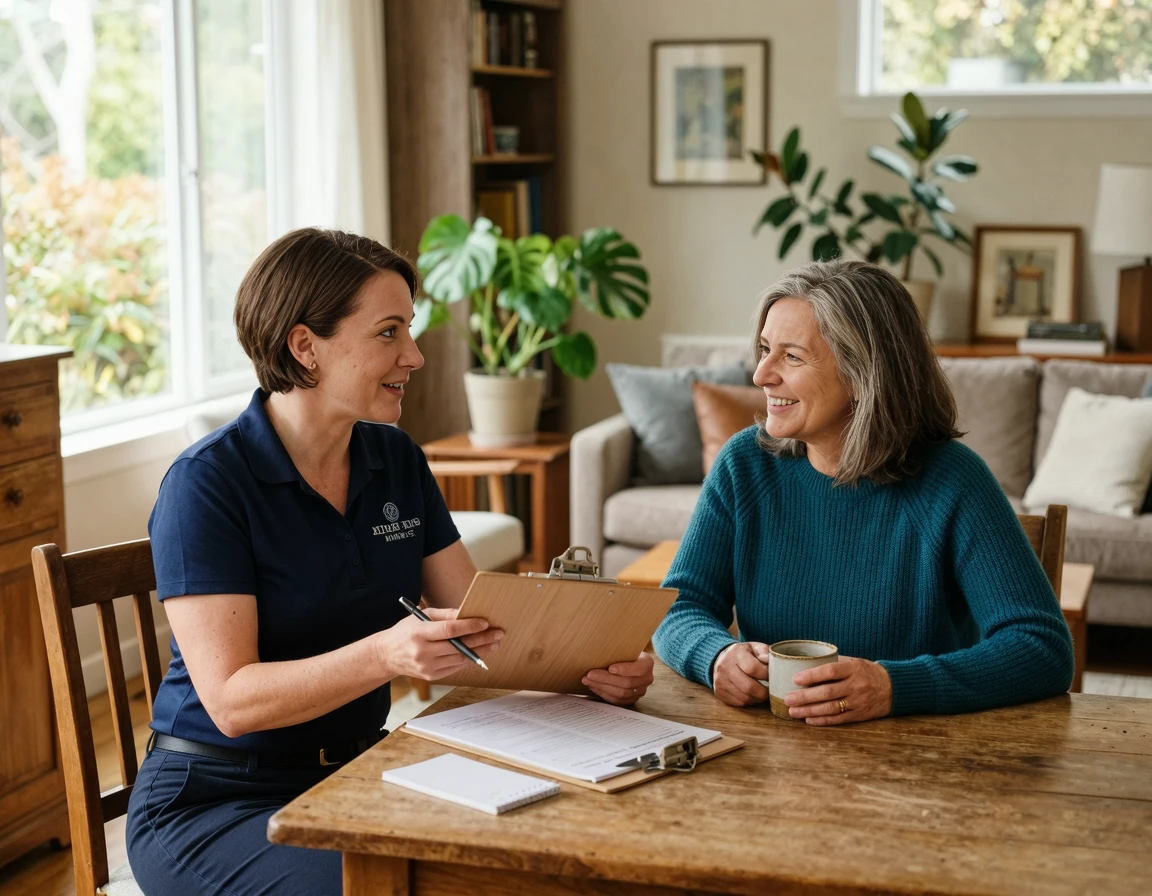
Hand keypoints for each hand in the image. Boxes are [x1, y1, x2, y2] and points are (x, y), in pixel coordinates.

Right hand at [377, 607, 502, 680]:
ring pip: (459, 659)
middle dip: (481, 640)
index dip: (469, 627)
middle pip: (458, 647)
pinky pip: (455, 667)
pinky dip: (469, 660)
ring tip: (494, 643)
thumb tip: (467, 613)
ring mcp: (427, 667)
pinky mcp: (431, 676)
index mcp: (419, 633)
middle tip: (498, 634)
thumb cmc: (407, 631)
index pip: (449, 630)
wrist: (387, 655)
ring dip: (480, 651)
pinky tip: (480, 652)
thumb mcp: (421, 616)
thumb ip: (445, 615)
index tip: (485, 623)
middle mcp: (423, 652)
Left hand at [582, 652, 653, 705]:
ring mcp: (640, 691)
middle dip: (606, 679)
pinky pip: (617, 700)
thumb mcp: (624, 648)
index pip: (639, 668)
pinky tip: (593, 686)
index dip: (624, 670)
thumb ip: (617, 650)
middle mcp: (647, 679)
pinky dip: (603, 694)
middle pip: (627, 683)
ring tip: (587, 680)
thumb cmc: (624, 652)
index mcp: (647, 663)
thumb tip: (596, 648)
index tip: (610, 668)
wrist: (628, 661)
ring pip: (621, 693)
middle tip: (590, 674)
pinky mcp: (631, 699)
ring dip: (602, 687)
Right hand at [712, 642, 770, 706]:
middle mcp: (724, 666)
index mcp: (735, 653)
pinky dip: (748, 702)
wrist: (721, 658)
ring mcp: (720, 680)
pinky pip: (738, 703)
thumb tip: (772, 662)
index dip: (766, 675)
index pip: (753, 668)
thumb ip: (765, 652)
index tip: (773, 677)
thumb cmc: (743, 654)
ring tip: (762, 694)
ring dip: (757, 699)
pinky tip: (752, 696)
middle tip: (771, 692)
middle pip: (748, 687)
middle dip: (764, 692)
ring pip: (744, 698)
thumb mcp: (754, 647)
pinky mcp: (718, 691)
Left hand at [785, 656, 891, 724]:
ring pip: (830, 708)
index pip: (830, 671)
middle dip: (805, 697)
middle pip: (827, 692)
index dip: (812, 675)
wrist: (893, 688)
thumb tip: (805, 664)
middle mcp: (855, 686)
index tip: (795, 679)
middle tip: (787, 699)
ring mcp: (858, 702)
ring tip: (793, 712)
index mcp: (853, 669)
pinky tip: (808, 720)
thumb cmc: (866, 672)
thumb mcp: (853, 662)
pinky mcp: (859, 715)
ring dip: (810, 711)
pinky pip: (838, 719)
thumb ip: (833, 664)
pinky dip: (822, 721)